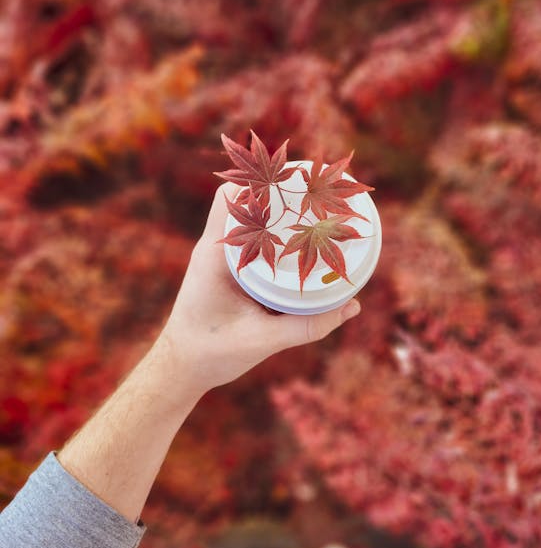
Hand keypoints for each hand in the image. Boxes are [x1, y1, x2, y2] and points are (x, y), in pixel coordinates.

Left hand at [160, 183, 360, 394]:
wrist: (180, 368)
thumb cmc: (211, 353)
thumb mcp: (262, 340)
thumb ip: (307, 325)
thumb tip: (352, 305)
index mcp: (214, 256)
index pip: (230, 198)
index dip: (260, 181)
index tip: (295, 178)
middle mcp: (214, 249)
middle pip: (245, 202)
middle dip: (279, 192)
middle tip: (317, 193)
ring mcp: (220, 258)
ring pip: (249, 221)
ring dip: (277, 212)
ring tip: (315, 209)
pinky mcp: (228, 270)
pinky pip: (253, 242)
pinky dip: (275, 235)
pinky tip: (300, 241)